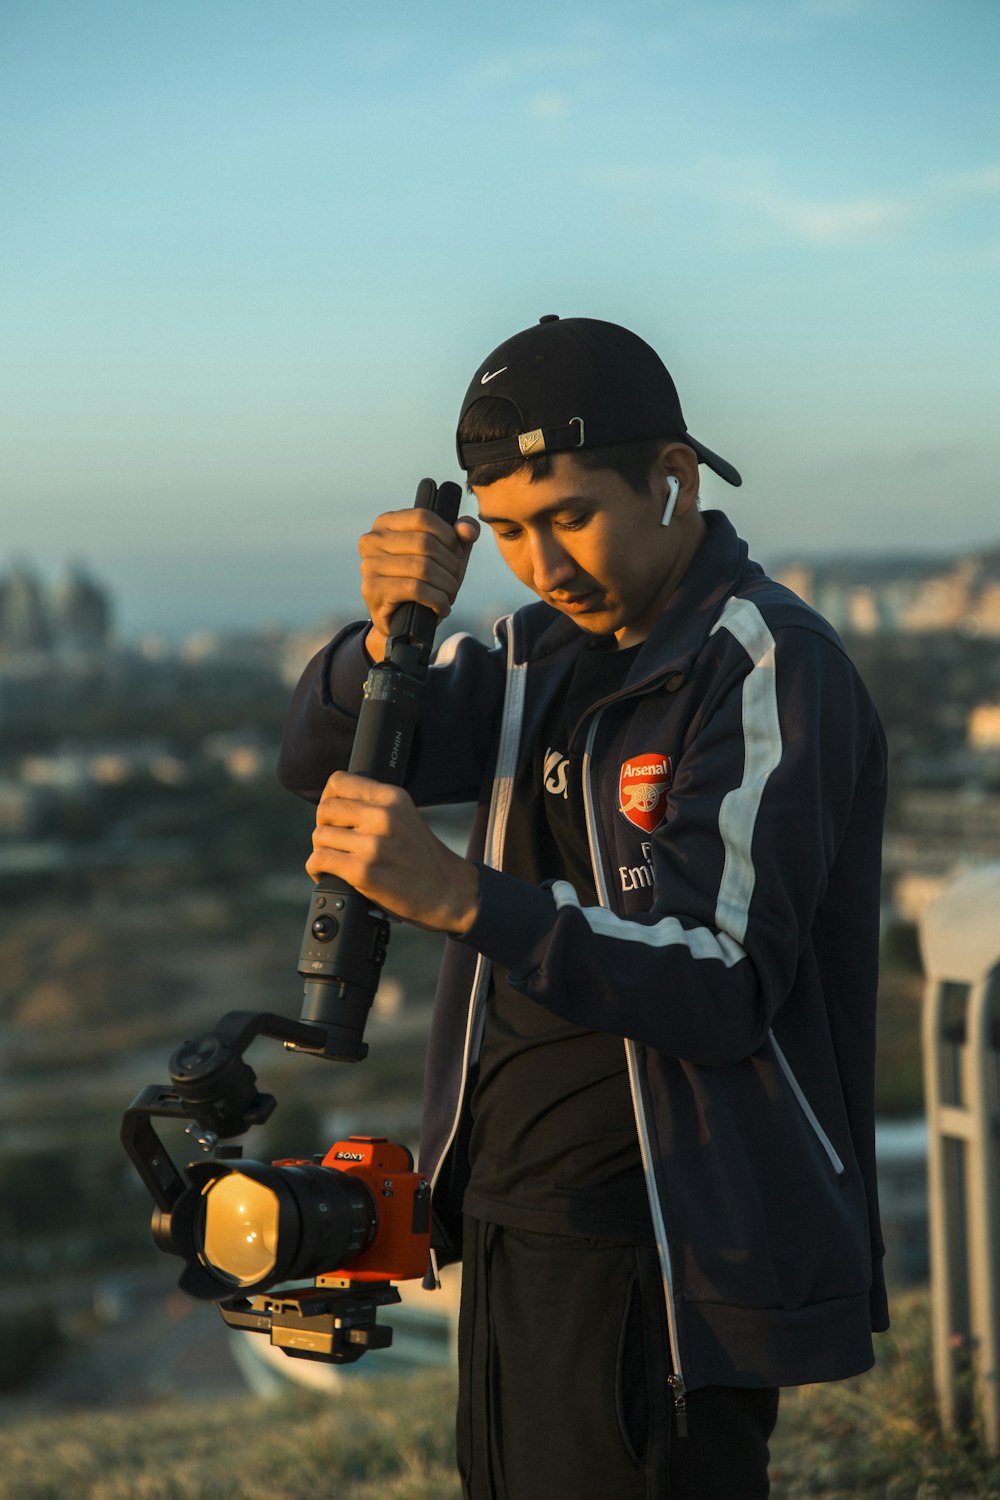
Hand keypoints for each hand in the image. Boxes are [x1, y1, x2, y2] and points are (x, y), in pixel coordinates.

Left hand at [307, 770, 480, 934]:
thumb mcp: (405, 816)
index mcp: (392, 797)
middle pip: (325, 809)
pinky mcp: (363, 871)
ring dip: (322, 851)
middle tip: (335, 843)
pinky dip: (317, 869)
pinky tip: (328, 874)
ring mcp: (373, 844)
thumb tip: (331, 805)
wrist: (447, 891)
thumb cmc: (423, 857)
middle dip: (324, 827)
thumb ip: (374, 806)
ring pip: (320, 836)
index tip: (333, 816)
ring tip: (336, 862)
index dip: (329, 799)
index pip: (338, 781)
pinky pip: (319, 860)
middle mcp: (382, 816)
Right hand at [359, 507, 479, 660]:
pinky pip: (415, 589)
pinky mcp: (372, 590)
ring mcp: (369, 565)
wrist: (401, 622)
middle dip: (450, 564)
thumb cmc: (424, 582)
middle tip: (455, 580)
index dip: (448, 536)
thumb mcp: (445, 556)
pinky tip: (442, 608)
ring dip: (446, 584)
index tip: (457, 554)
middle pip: (424, 543)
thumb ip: (460, 536)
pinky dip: (437, 600)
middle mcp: (372, 540)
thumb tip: (467, 529)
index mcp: (385, 523)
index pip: (423, 517)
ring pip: (422, 567)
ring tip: (450, 595)